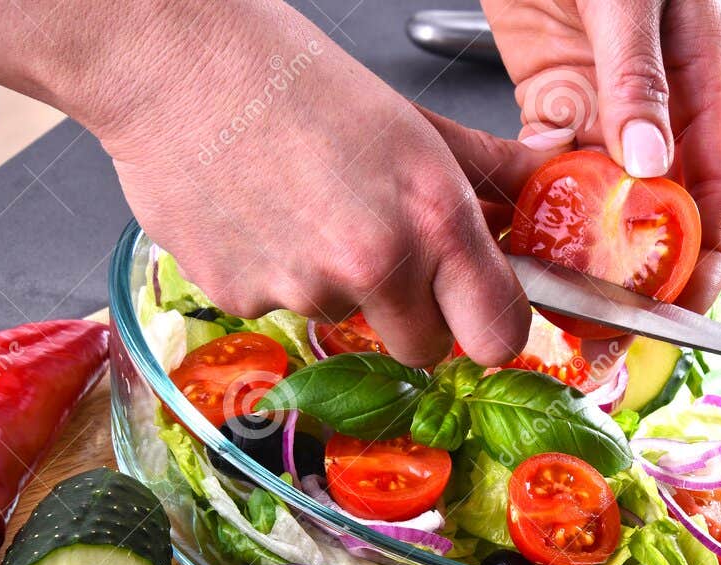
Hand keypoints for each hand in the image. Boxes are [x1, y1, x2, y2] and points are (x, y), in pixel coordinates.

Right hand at [96, 3, 555, 366]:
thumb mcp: (412, 121)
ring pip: (346, 321)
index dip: (488, 326)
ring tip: (303, 205)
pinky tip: (258, 214)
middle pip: (424, 350)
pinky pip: (277, 308)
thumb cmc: (294, 79)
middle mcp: (375, 262)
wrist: (174, 59)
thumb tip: (547, 172)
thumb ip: (486, 168)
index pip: (497, 335)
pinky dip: (272, 274)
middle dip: (413, 314)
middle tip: (382, 251)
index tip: (474, 308)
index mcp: (433, 217)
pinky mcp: (240, 298)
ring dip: (334, 282)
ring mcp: (304, 288)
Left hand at [482, 0, 720, 314]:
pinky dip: (534, 194)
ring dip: (578, 244)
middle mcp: (658, 100)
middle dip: (637, 274)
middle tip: (611, 328)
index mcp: (702, 74)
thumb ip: (638, 76)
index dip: (706, 256)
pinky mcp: (552, 90)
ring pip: (598, 193)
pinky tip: (521, 222)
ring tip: (558, 295)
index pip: (717, 186)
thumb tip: (649, 161)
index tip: (684, 308)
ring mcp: (603, 99)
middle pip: (657, 207)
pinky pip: (547, 161)